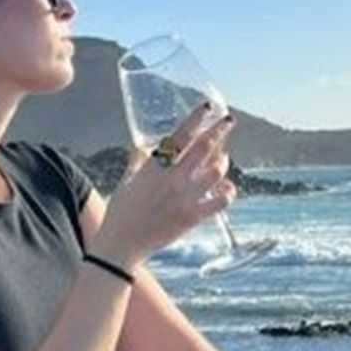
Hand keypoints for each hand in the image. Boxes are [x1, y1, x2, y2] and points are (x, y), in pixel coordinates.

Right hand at [96, 102, 236, 267]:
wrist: (122, 243)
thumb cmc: (121, 210)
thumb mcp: (127, 180)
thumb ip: (138, 161)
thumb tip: (144, 147)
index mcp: (156, 166)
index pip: (181, 136)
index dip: (197, 119)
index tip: (208, 107)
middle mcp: (173, 179)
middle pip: (205, 148)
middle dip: (220, 130)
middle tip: (228, 121)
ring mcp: (185, 198)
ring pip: (216, 172)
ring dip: (222, 162)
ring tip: (222, 159)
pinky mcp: (193, 216)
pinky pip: (220, 201)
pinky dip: (227, 192)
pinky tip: (227, 188)